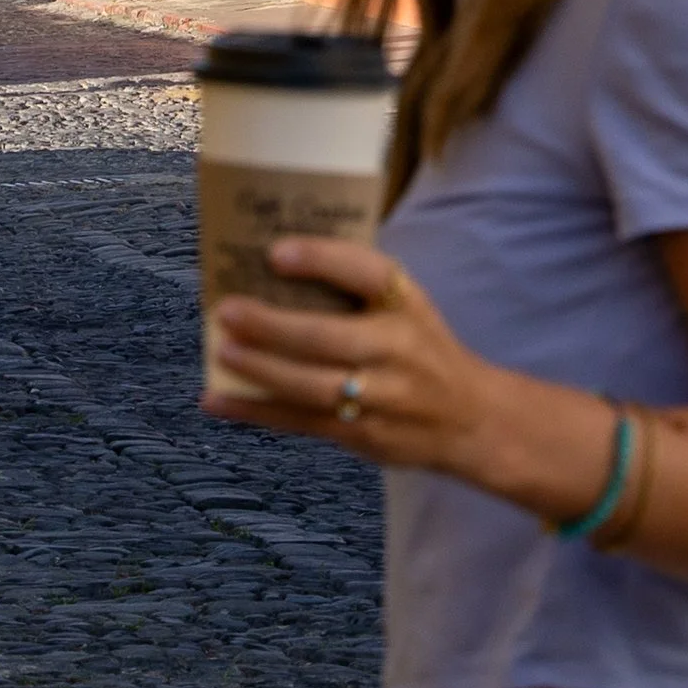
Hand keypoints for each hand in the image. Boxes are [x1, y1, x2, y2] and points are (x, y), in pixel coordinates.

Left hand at [203, 234, 507, 475]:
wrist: (471, 419)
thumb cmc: (422, 348)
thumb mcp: (408, 306)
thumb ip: (357, 288)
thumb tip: (271, 266)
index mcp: (407, 304)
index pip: (368, 272)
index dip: (322, 260)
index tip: (275, 251)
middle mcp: (398, 349)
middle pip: (329, 337)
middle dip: (273, 326)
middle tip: (227, 310)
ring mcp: (382, 398)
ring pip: (312, 386)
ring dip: (262, 370)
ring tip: (222, 350)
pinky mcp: (363, 436)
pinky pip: (301, 423)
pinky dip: (255, 411)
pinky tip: (217, 399)